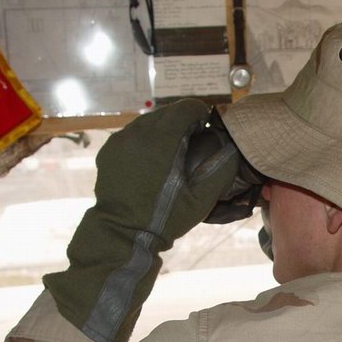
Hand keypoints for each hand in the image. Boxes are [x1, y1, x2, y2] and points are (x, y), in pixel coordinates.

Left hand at [44, 99, 243, 341]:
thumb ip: (221, 168)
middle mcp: (138, 132)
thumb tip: (233, 147)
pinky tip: (151, 161)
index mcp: (163, 139)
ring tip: (173, 152)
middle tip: (193, 143)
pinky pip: (132, 135)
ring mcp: (120, 140)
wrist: (123, 234)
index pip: (187, 108)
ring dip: (163, 130)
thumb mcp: (202, 198)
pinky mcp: (109, 150)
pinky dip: (145, 140)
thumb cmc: (166, 217)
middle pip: (167, 112)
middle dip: (183, 122)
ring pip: (147, 121)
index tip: (207, 129)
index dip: (202, 115)